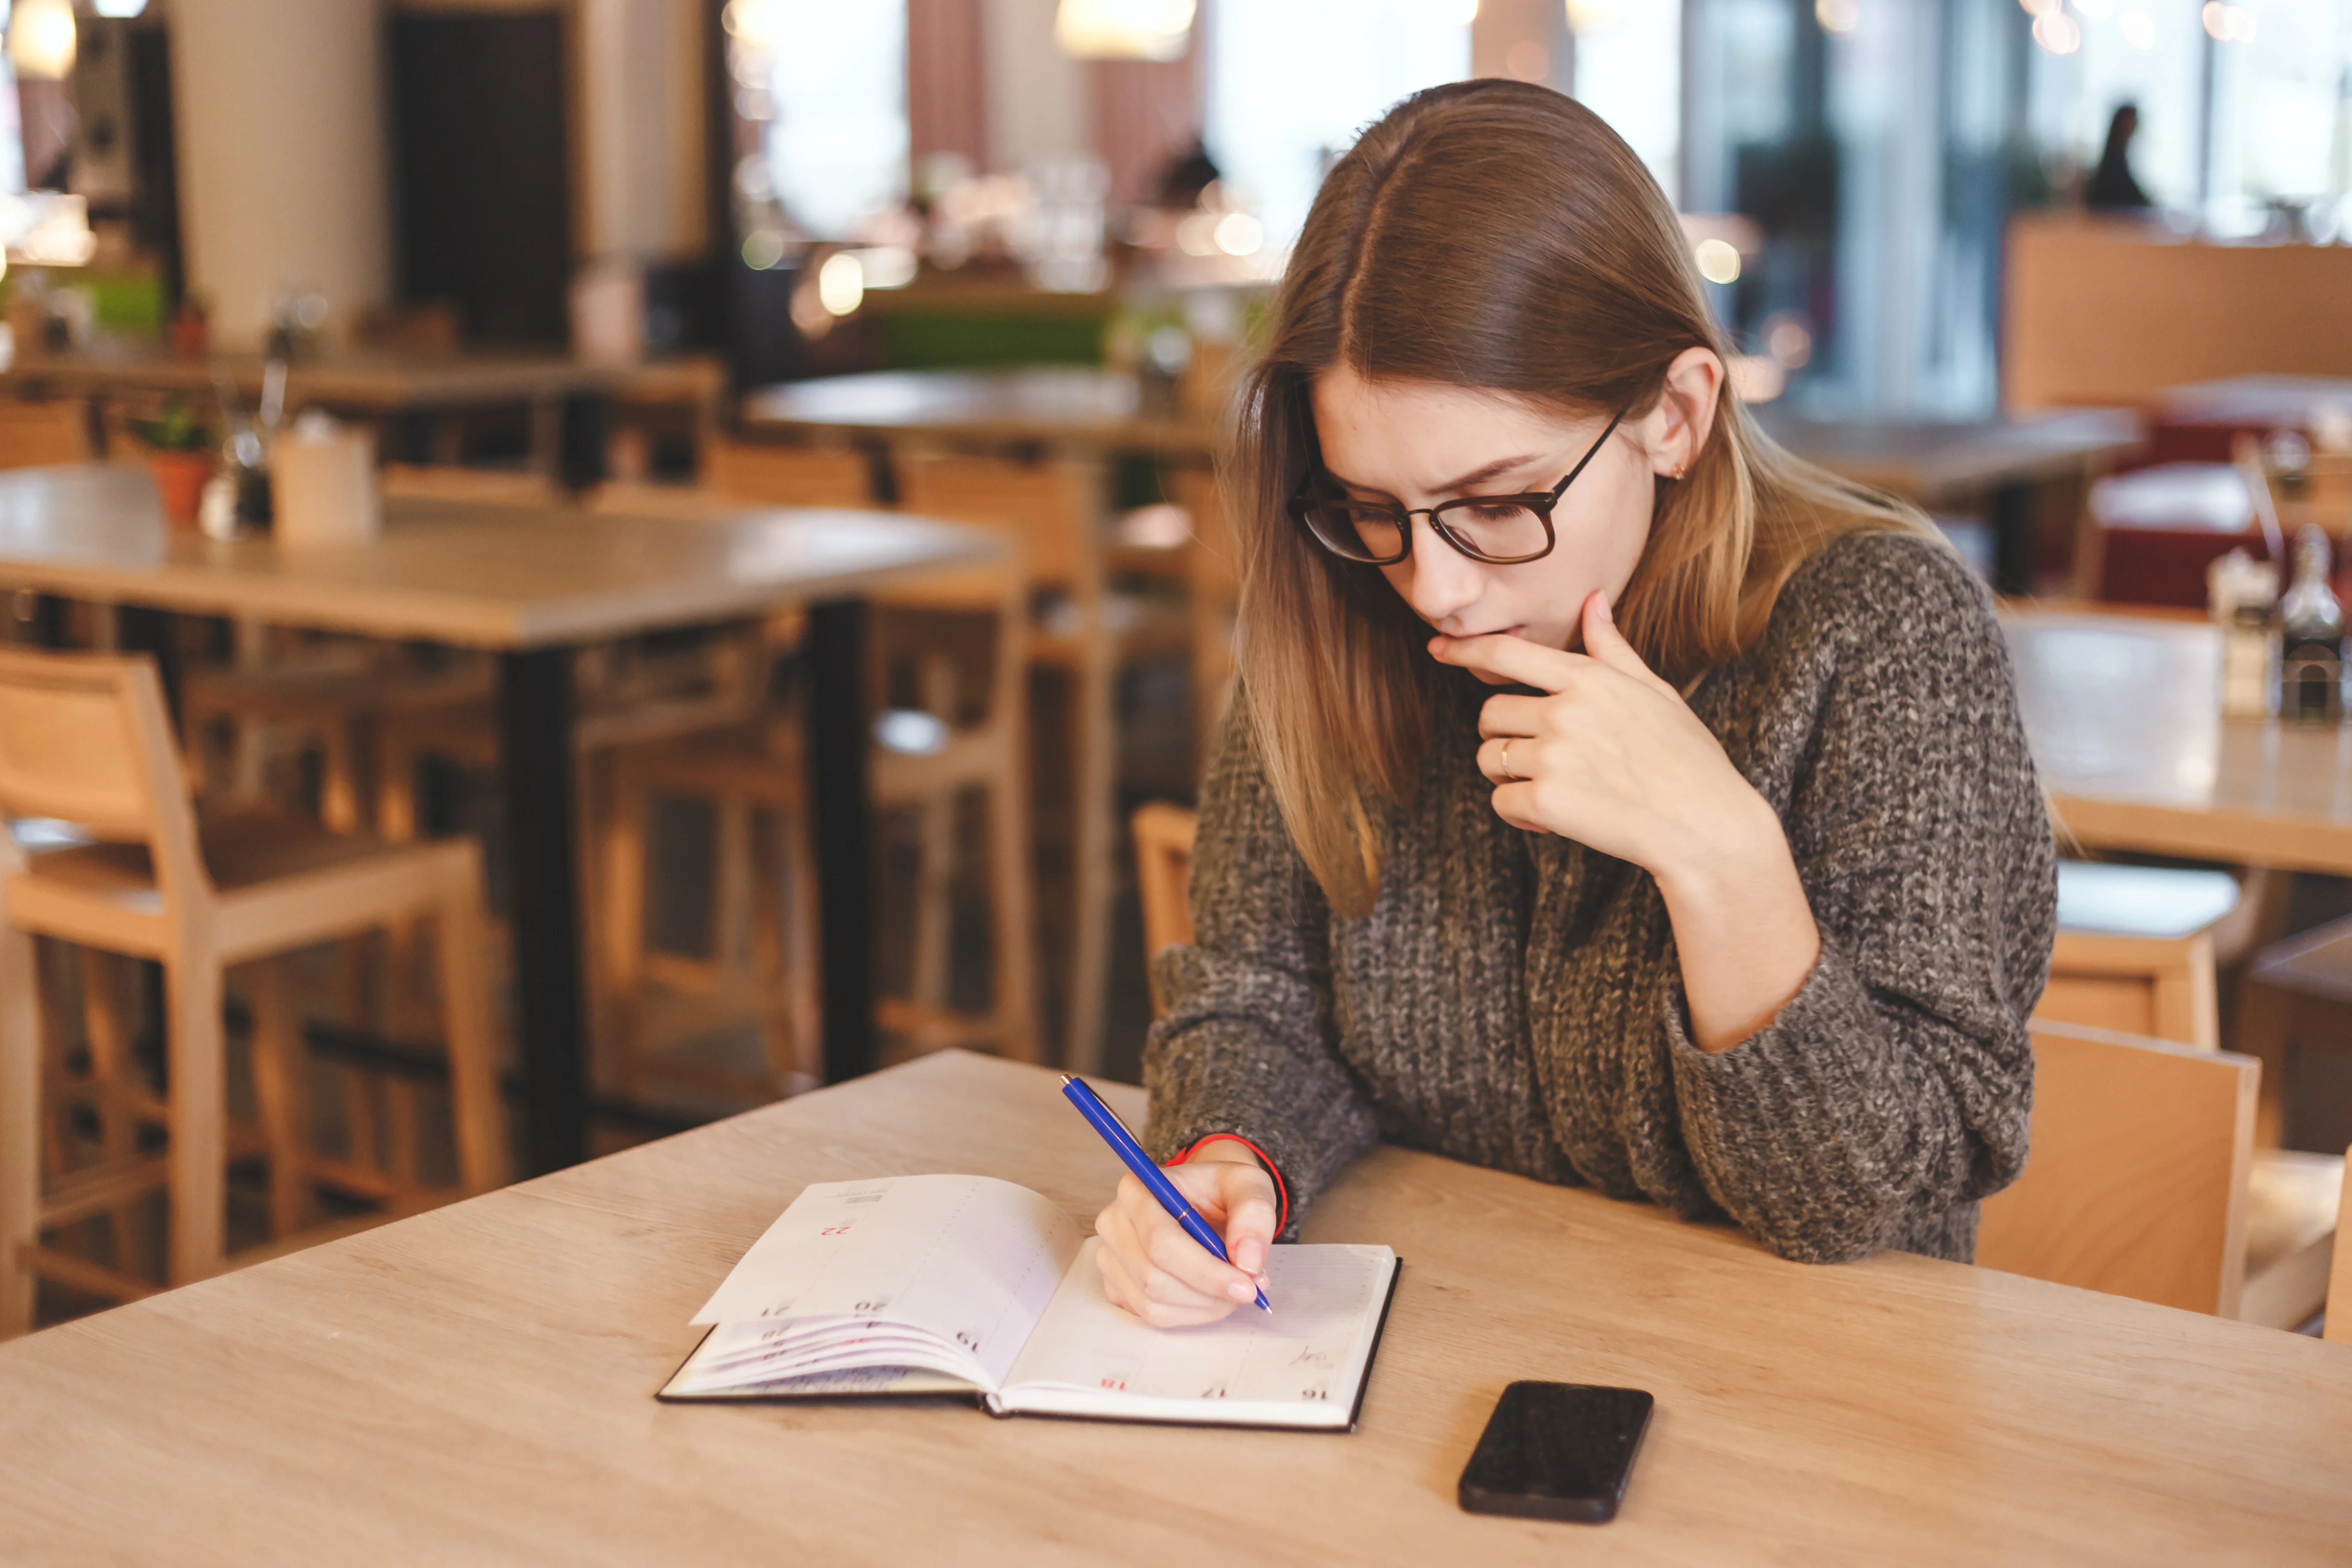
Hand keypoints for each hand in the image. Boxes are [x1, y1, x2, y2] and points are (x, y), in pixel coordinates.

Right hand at [1092, 1145, 1276, 1326]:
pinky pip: (1151, 1315)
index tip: (1247, 1285)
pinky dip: (1190, 1314)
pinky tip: (1211, 1296)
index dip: (1205, 1270)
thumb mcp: (1249, 1186)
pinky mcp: (1117, 1285)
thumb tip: (1248, 1263)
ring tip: (1233, 1290)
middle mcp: (1114, 1223)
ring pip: (1152, 1303)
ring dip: (1202, 1307)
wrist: (1207, 1200)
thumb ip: (1253, 1216)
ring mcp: (1111, 1258)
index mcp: (1136, 1190)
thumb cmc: (1222, 1191)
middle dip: (1208, 1293)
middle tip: (1249, 1290)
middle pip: (1153, 1277)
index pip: (1161, 1241)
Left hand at [1433, 590, 1821, 1050]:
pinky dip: (1521, 814)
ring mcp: (1554, 757)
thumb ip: (1612, 649)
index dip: (1464, 649)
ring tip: (1558, 787)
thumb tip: (1593, 600)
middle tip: (1549, 757)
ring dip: (1512, 776)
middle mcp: (1565, 712)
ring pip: (1491, 759)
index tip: (1438, 649)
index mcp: (1588, 679)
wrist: (1707, 826)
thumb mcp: (1655, 692)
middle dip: (1507, 736)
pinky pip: (1501, 803)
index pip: (1507, 653)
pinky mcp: (1547, 803)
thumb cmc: (1687, 758)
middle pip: (1490, 714)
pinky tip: (1558, 818)